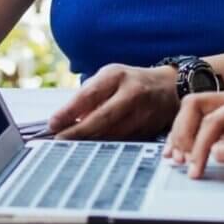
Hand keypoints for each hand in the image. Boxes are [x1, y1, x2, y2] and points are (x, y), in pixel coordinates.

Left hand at [46, 64, 181, 139]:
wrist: (170, 87)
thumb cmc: (130, 82)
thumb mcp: (109, 77)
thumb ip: (88, 95)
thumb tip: (64, 119)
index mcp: (117, 75)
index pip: (89, 94)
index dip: (69, 111)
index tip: (53, 124)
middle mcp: (132, 92)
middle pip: (103, 118)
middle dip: (78, 131)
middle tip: (60, 140)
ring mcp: (144, 112)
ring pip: (114, 133)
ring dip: (91, 141)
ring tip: (74, 145)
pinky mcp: (151, 128)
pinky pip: (125, 141)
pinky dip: (108, 146)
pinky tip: (95, 148)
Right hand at [164, 89, 223, 178]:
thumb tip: (216, 152)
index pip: (213, 121)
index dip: (200, 146)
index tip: (196, 170)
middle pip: (195, 105)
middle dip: (183, 133)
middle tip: (181, 160)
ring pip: (193, 110)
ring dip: (181, 133)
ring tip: (176, 158)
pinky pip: (199, 119)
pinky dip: (186, 133)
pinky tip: (179, 150)